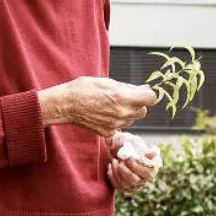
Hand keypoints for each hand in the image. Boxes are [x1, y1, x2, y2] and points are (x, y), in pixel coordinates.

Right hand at [39, 77, 156, 136]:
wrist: (65, 104)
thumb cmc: (84, 89)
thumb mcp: (107, 82)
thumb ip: (128, 88)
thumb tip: (143, 89)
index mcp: (123, 97)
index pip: (150, 98)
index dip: (148, 95)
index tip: (143, 94)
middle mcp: (122, 113)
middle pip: (143, 111)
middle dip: (137, 105)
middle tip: (125, 99)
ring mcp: (116, 124)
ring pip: (131, 120)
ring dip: (127, 113)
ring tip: (111, 106)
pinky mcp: (108, 132)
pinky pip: (119, 127)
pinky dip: (116, 121)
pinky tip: (105, 114)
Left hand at [106, 133, 160, 192]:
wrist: (117, 147)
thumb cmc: (128, 144)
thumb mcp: (135, 142)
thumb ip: (143, 148)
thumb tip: (154, 153)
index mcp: (153, 167)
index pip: (147, 172)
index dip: (136, 166)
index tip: (127, 159)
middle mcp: (146, 178)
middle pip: (136, 180)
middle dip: (125, 171)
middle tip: (119, 161)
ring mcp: (135, 184)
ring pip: (126, 184)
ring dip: (117, 172)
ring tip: (114, 160)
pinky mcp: (125, 187)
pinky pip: (118, 185)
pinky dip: (112, 175)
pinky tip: (110, 166)